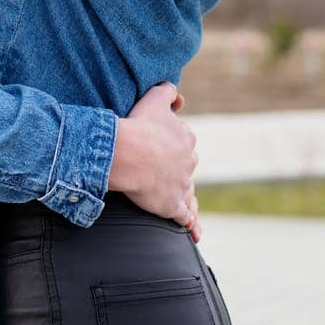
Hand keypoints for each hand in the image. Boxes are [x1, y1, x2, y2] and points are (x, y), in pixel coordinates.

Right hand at [107, 82, 200, 240]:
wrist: (129, 154)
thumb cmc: (139, 125)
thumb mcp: (155, 98)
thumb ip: (168, 91)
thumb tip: (179, 97)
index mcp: (186, 138)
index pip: (183, 141)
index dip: (170, 143)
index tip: (159, 146)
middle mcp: (189, 162)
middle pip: (186, 165)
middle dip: (178, 168)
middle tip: (161, 171)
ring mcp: (182, 184)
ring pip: (187, 191)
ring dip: (184, 195)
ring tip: (182, 202)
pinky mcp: (173, 205)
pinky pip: (186, 217)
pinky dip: (192, 225)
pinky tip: (195, 233)